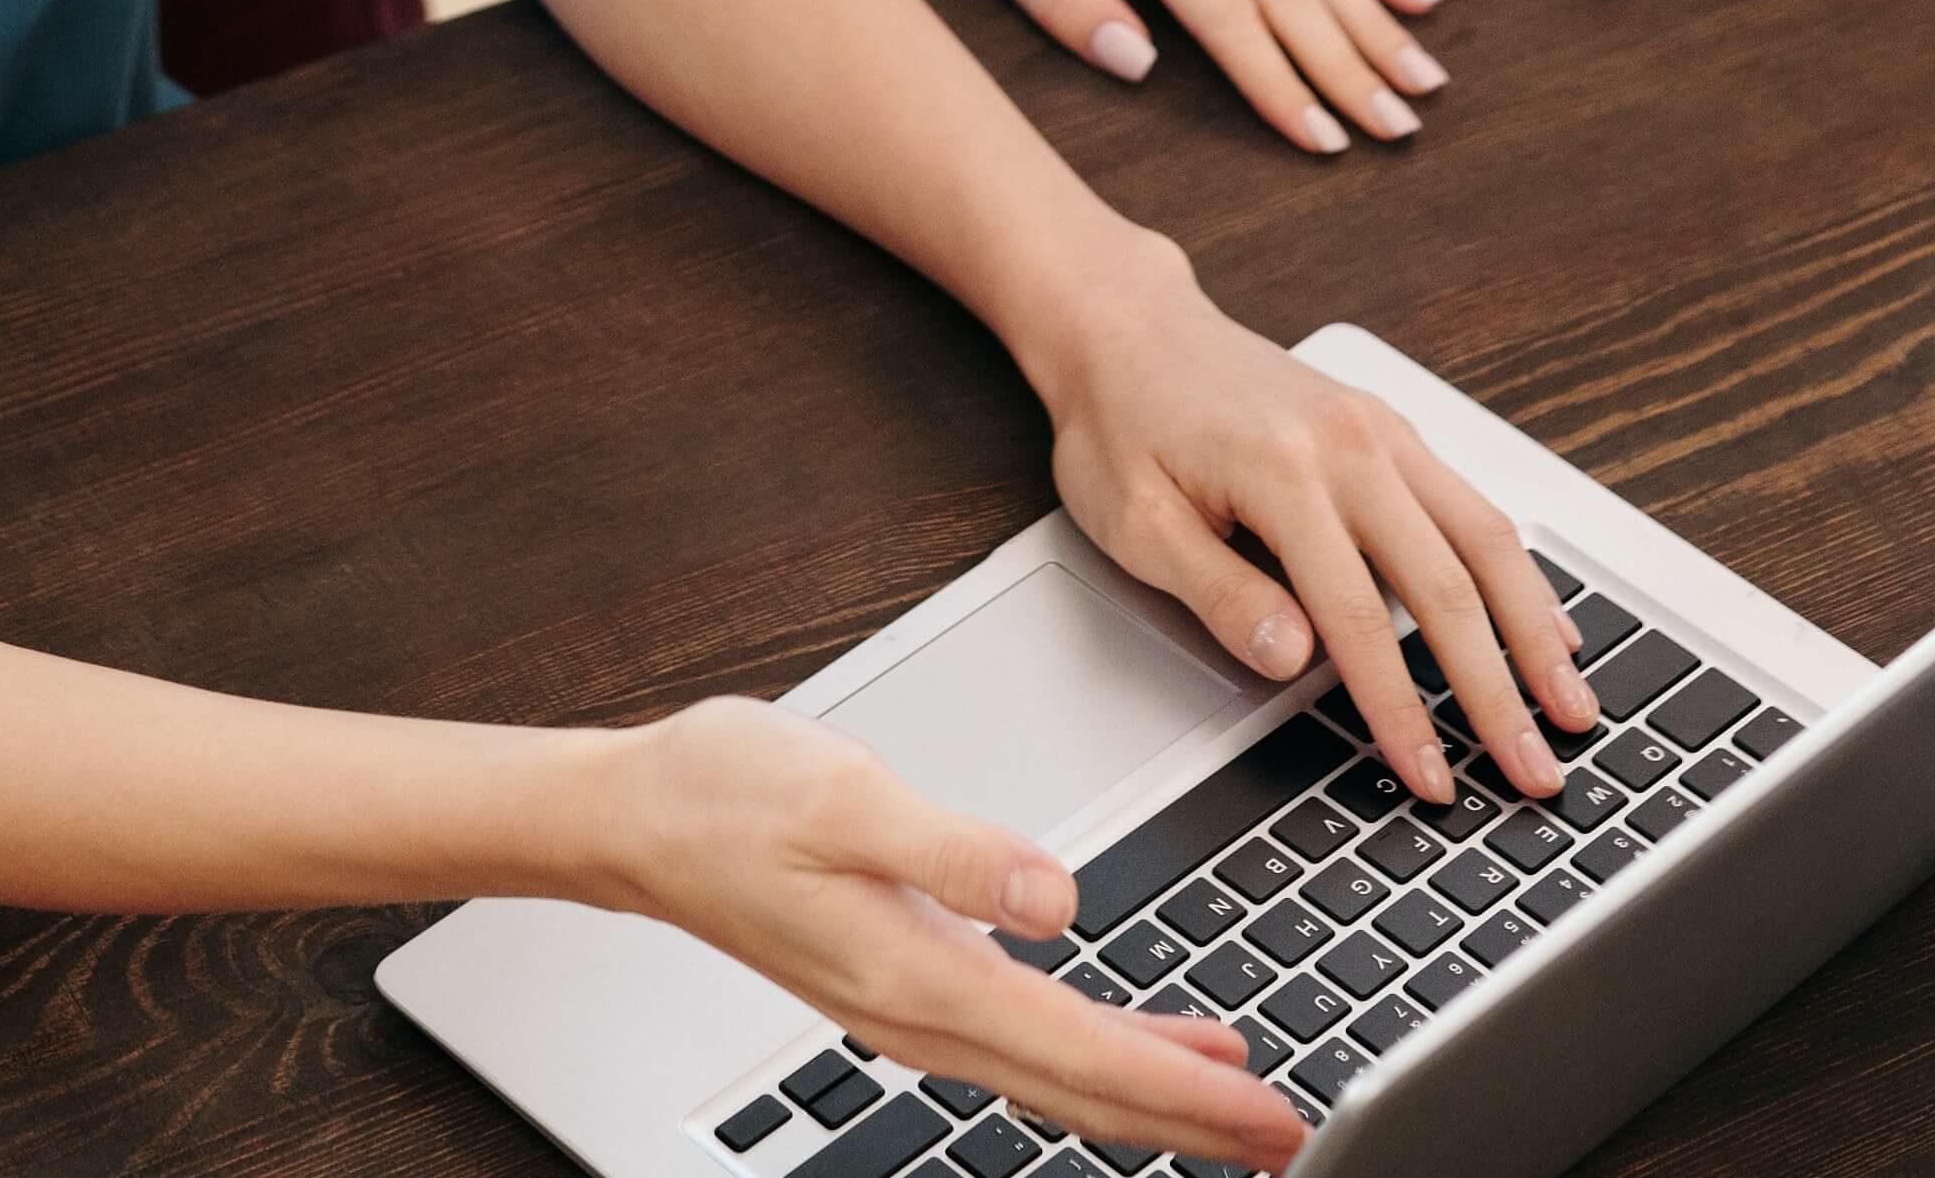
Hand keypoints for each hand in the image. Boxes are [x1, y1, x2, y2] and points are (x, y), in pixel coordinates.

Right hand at [599, 698, 1301, 1167]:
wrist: (641, 820)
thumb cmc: (729, 796)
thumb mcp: (844, 794)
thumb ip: (957, 848)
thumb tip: (1058, 899)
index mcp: (921, 976)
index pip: (1081, 1053)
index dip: (1184, 1091)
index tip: (1267, 1113)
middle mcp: (924, 1014)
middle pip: (1084, 1090)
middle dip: (1193, 1121)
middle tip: (1293, 1139)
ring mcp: (915, 1006)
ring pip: (1061, 1074)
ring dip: (1156, 1093)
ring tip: (1243, 1104)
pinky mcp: (910, 978)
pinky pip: (1030, 1039)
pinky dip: (1102, 1051)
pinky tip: (1148, 1036)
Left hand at [1027, 240, 1597, 819]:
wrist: (1131, 329)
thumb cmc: (1123, 426)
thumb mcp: (1135, 522)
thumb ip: (1220, 593)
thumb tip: (1297, 662)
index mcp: (1283, 470)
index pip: (1358, 619)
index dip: (1400, 710)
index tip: (1434, 780)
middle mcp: (1350, 443)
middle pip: (1448, 583)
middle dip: (1499, 690)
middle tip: (1539, 771)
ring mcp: (1378, 430)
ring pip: (1485, 537)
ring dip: (1535, 630)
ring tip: (1574, 707)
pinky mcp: (1390, 430)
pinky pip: (1472, 505)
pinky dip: (1518, 572)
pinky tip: (1547, 623)